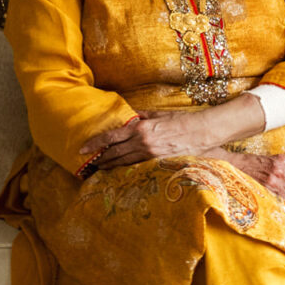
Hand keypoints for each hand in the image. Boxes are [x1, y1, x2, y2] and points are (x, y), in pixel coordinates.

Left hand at [82, 109, 222, 169]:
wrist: (201, 132)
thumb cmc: (181, 120)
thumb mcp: (158, 114)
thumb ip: (141, 116)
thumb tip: (129, 117)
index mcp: (140, 127)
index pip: (111, 137)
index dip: (95, 144)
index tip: (83, 149)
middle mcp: (142, 142)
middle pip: (114, 153)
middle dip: (100, 159)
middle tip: (90, 163)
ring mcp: (149, 154)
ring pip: (123, 162)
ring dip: (110, 166)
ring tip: (100, 168)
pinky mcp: (157, 161)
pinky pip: (136, 166)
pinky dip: (125, 168)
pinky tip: (119, 170)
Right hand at [214, 149, 284, 202]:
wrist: (233, 165)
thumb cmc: (252, 164)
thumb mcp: (271, 161)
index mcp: (283, 161)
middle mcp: (280, 170)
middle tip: (277, 193)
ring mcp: (273, 180)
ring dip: (282, 199)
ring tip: (271, 196)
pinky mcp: (266, 188)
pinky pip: (279, 201)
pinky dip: (276, 203)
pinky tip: (268, 199)